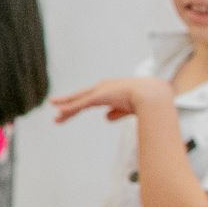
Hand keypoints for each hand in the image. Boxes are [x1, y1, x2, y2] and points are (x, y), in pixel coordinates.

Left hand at [52, 77, 172, 123]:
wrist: (152, 94)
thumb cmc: (144, 101)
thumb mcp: (127, 108)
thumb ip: (116, 112)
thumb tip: (105, 118)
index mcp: (109, 90)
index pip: (90, 98)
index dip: (78, 104)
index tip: (68, 109)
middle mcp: (102, 88)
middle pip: (81, 98)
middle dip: (68, 105)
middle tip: (55, 110)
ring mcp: (99, 91)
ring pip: (78, 101)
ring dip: (66, 109)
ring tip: (56, 116)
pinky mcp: (98, 96)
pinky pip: (80, 104)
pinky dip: (70, 108)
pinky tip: (60, 112)